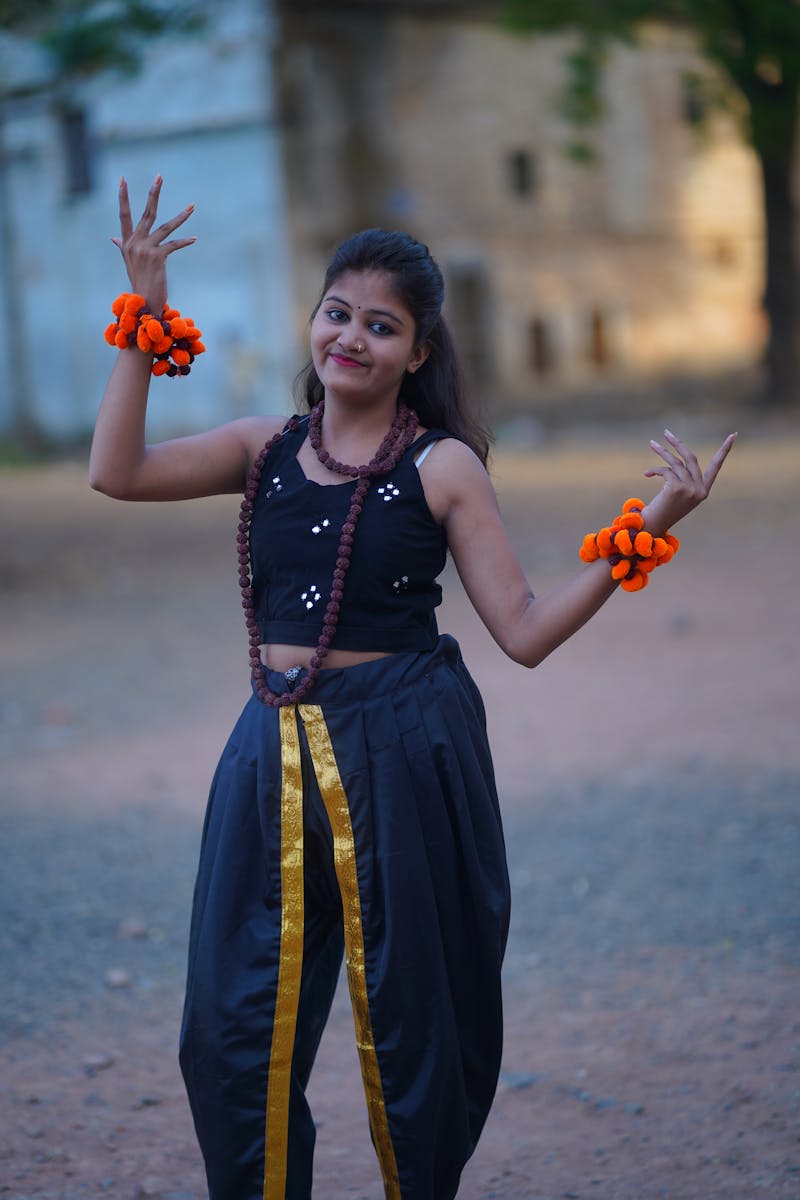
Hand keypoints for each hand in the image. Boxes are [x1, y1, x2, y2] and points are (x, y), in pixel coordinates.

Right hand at [111, 176, 195, 315]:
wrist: (143, 303)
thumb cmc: (139, 282)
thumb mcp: (129, 262)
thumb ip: (122, 246)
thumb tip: (112, 237)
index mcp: (126, 242)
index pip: (124, 215)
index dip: (123, 197)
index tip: (123, 179)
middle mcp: (134, 243)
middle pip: (146, 213)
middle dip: (154, 194)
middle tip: (159, 177)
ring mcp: (145, 249)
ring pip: (165, 227)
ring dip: (181, 217)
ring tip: (192, 206)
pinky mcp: (157, 257)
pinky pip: (173, 244)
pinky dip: (185, 241)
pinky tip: (194, 238)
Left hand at [641, 429, 736, 532]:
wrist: (653, 525)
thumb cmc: (663, 509)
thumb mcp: (677, 492)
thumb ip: (682, 476)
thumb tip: (673, 457)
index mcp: (704, 490)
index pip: (717, 466)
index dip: (725, 450)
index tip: (733, 435)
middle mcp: (699, 489)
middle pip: (691, 457)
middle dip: (678, 443)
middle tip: (666, 432)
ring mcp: (690, 489)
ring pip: (675, 462)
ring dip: (662, 452)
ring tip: (651, 444)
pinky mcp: (677, 488)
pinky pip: (666, 470)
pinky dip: (655, 469)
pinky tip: (647, 474)